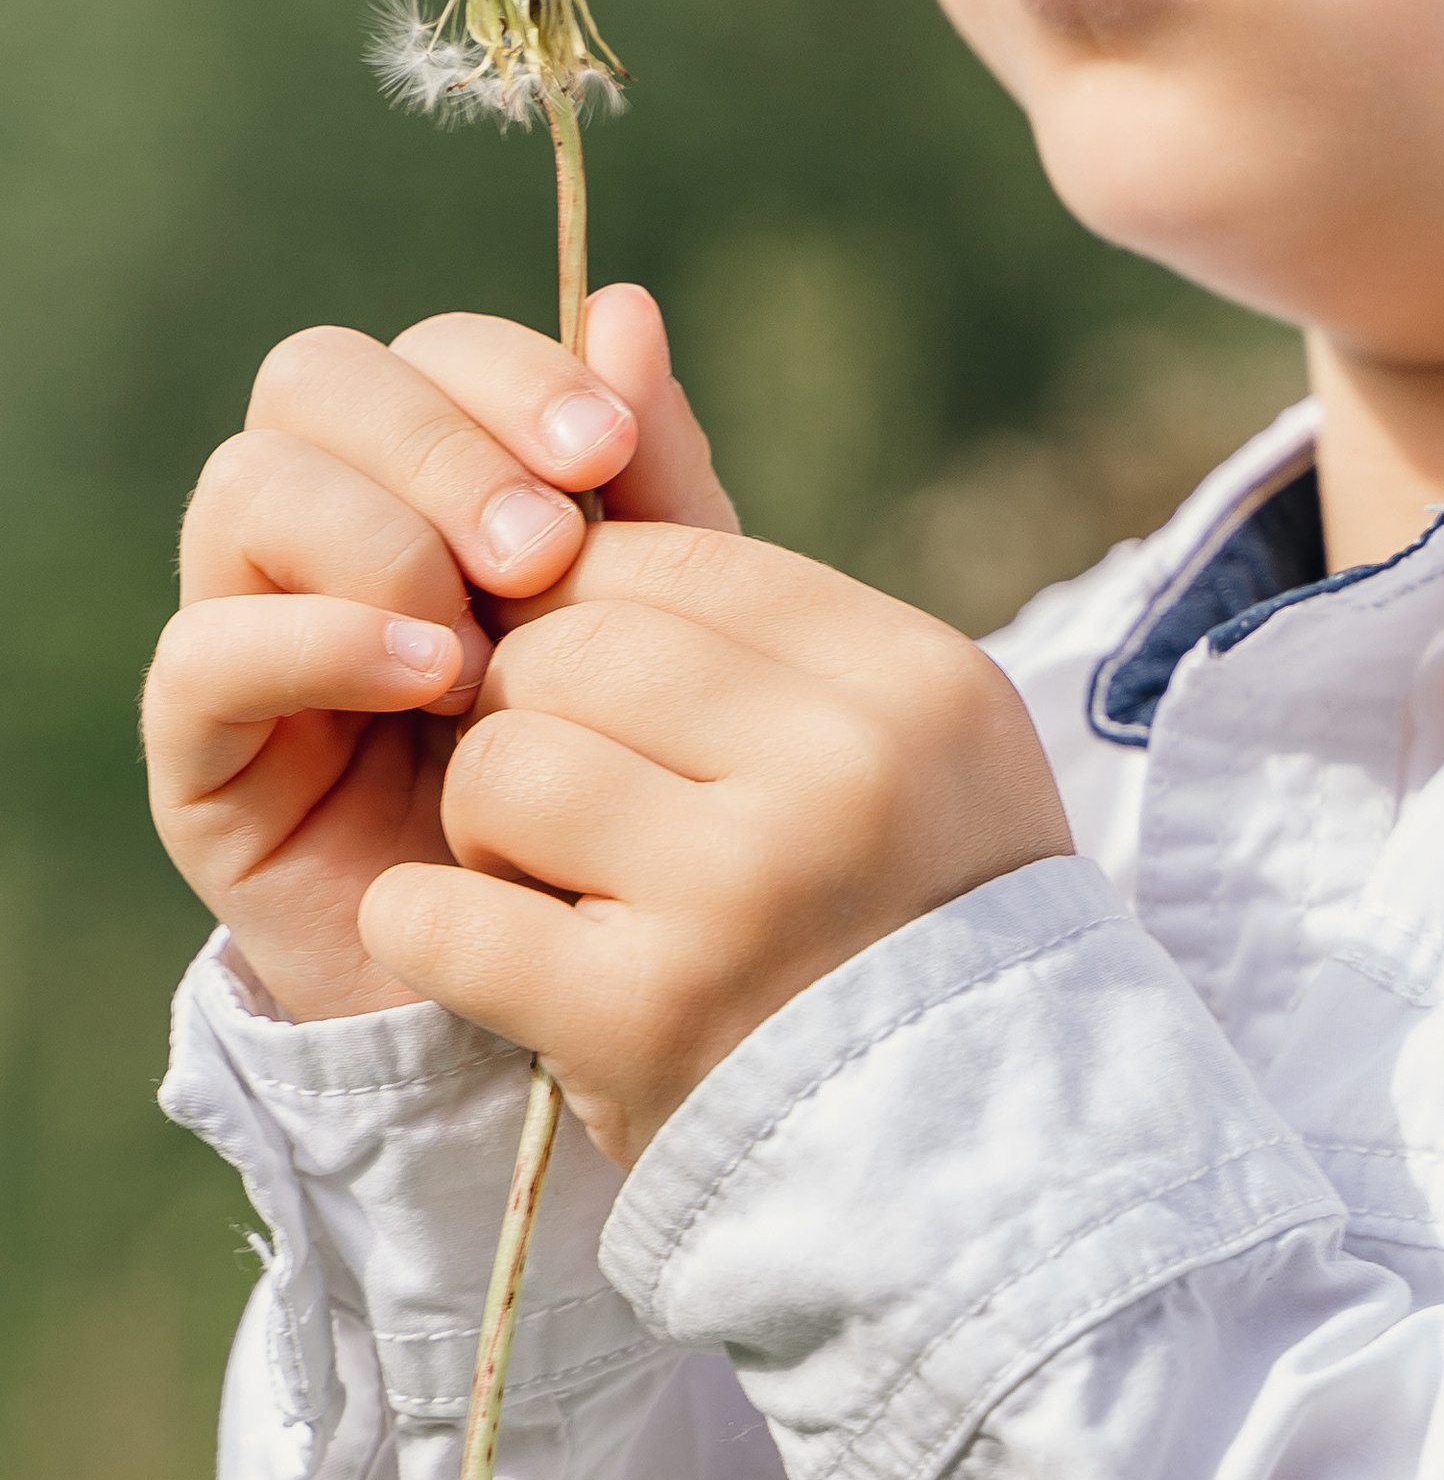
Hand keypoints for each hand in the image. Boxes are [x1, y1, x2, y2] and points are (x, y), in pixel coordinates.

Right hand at [144, 287, 734, 1020]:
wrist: (573, 966)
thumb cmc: (622, 767)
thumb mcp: (664, 616)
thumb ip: (651, 478)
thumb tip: (630, 305)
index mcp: (432, 470)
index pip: (427, 346)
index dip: (510, 373)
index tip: (607, 451)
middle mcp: (322, 522)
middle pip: (318, 380)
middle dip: (445, 445)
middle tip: (550, 547)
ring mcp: (249, 622)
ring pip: (248, 486)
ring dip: (383, 538)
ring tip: (489, 639)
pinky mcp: (203, 749)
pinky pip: (207, 650)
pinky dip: (318, 642)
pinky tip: (429, 680)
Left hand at [363, 524, 1072, 1165]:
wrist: (964, 1171)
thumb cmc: (897, 907)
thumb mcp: (864, 713)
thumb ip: (714, 526)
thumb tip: (609, 307)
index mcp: (909, 678)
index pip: (669, 560)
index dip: (602, 625)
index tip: (621, 711)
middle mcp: (845, 768)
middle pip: (568, 649)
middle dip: (537, 719)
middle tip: (584, 808)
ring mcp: (747, 891)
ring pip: (501, 763)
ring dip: (496, 829)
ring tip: (573, 891)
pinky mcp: (646, 1015)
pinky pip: (444, 909)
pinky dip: (445, 932)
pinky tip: (516, 964)